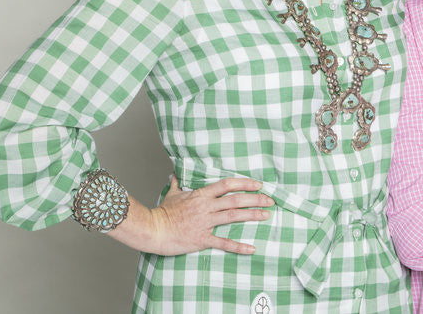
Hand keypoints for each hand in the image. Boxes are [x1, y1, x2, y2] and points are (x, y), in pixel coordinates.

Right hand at [147, 177, 273, 254]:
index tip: (258, 184)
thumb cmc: (162, 213)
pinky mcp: (202, 239)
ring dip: (252, 215)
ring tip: (266, 214)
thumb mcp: (172, 195)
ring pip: (233, 216)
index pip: (227, 184)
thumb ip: (177, 183)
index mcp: (201, 195)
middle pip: (235, 199)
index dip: (244, 183)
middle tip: (270, 200)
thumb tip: (175, 174)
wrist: (152, 230)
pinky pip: (223, 243)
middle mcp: (206, 207)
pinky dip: (238, 246)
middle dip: (255, 199)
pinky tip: (251, 248)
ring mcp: (205, 223)